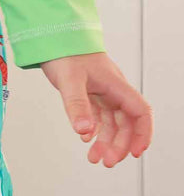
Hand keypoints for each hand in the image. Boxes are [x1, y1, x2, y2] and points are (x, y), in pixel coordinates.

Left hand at [39, 51, 152, 166]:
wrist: (52, 33)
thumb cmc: (64, 49)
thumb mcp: (70, 79)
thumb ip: (77, 104)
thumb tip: (84, 131)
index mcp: (115, 85)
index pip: (140, 112)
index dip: (142, 133)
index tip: (135, 152)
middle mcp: (111, 89)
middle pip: (126, 122)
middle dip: (119, 144)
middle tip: (106, 162)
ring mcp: (100, 90)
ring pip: (111, 121)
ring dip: (106, 141)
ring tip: (94, 158)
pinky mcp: (88, 90)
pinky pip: (97, 114)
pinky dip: (94, 128)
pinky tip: (85, 138)